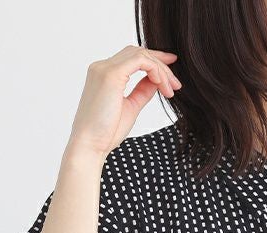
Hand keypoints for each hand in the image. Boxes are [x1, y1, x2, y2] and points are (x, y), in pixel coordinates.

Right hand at [66, 44, 182, 158]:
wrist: (90, 145)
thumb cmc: (106, 132)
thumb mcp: (131, 107)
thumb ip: (142, 91)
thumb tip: (157, 81)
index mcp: (105, 75)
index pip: (132, 58)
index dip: (154, 61)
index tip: (171, 74)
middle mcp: (102, 67)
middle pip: (137, 52)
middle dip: (161, 64)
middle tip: (176, 84)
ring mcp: (105, 69)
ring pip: (140, 54)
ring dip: (160, 69)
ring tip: (171, 89)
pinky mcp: (111, 74)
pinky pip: (140, 61)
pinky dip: (155, 70)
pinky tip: (162, 85)